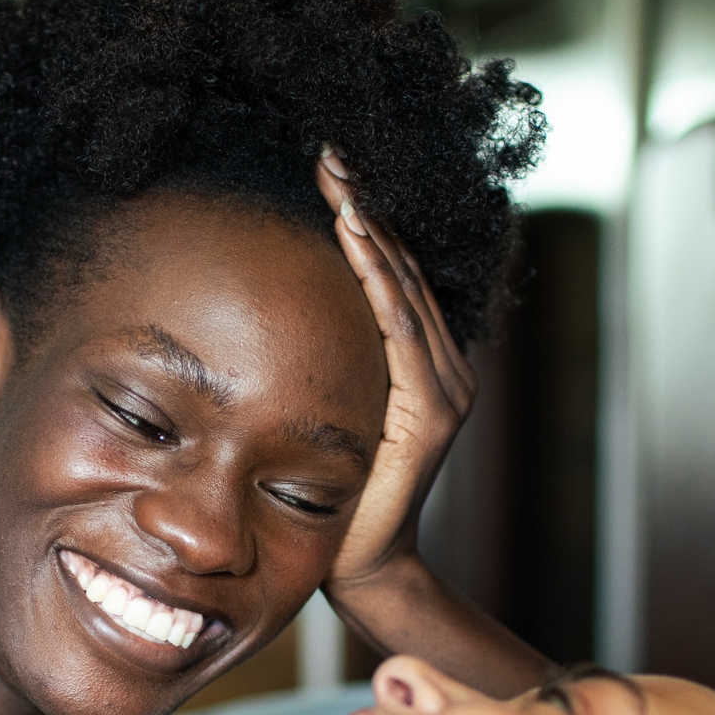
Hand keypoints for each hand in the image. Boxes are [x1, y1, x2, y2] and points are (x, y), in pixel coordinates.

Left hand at [314, 146, 477, 591]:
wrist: (360, 563)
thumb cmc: (334, 496)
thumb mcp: (328, 413)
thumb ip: (324, 366)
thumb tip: (267, 315)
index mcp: (420, 363)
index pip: (391, 273)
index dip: (364, 218)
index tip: (328, 167)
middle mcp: (444, 366)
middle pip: (402, 267)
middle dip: (366, 205)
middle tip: (330, 152)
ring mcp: (446, 387)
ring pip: (404, 288)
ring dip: (371, 228)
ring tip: (340, 179)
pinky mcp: (433, 411)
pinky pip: (401, 330)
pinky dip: (379, 278)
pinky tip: (355, 235)